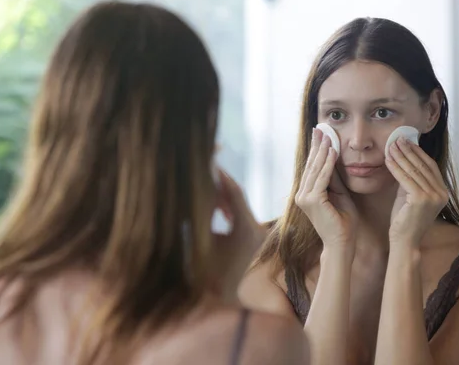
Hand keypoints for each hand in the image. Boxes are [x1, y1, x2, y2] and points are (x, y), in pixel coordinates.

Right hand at [211, 169, 264, 302]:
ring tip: (206, 186)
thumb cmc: (205, 271)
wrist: (219, 299)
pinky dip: (228, 209)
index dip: (218, 174)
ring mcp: (259, 234)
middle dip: (219, 182)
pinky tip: (217, 208)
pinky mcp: (256, 239)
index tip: (207, 158)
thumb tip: (200, 183)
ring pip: (239, 205)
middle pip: (237, 196)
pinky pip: (242, 216)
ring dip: (222, 196)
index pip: (233, 191)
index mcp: (245, 228)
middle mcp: (257, 229)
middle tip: (205, 167)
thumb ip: (202, 210)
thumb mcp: (200, 237)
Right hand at [295, 128, 357, 249]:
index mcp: (307, 194)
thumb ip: (335, 179)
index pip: (312, 168)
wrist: (342, 243)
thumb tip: (334, 158)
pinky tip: (332, 151)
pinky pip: (322, 178)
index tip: (321, 135)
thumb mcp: (340, 194)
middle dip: (317, 146)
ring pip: (316, 169)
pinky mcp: (311, 201)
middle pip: (311, 166)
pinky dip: (328, 164)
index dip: (317, 150)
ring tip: (327, 135)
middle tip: (320, 129)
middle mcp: (302, 195)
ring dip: (322, 151)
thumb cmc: (343, 222)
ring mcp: (304, 198)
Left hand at [386, 137, 448, 246]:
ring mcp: (433, 196)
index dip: (418, 152)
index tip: (406, 141)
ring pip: (413, 170)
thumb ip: (411, 180)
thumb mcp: (410, 196)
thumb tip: (403, 159)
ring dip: (400, 156)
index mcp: (443, 192)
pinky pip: (405, 178)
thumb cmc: (405, 220)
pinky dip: (395, 167)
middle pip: (422, 165)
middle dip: (409, 150)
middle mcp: (441, 193)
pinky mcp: (421, 199)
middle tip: (397, 139)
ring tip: (391, 145)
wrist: (405, 241)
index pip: (430, 166)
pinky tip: (388, 159)